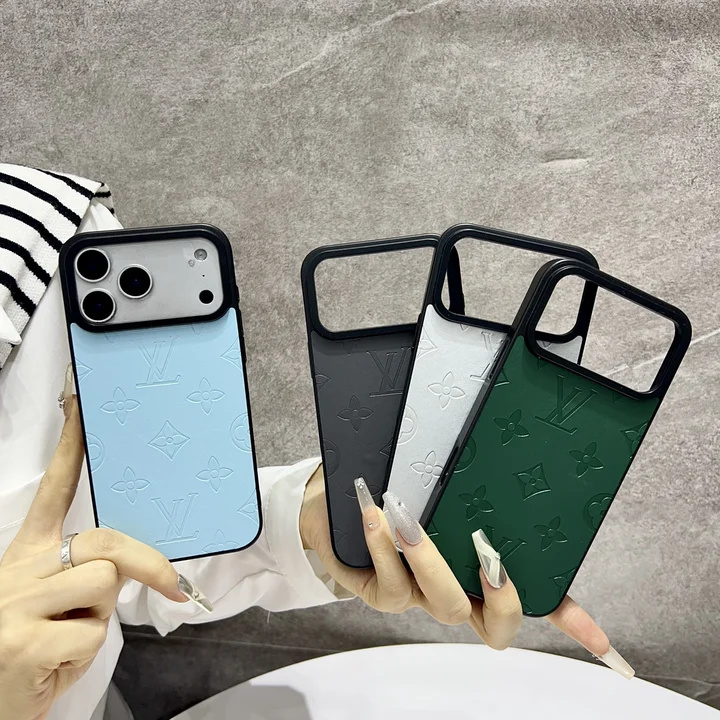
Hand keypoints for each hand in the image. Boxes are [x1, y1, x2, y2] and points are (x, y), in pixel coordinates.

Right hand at [0, 395, 192, 719]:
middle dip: (147, 565)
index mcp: (28, 552)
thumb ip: (84, 570)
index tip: (81, 407)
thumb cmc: (31, 646)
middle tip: (174, 588)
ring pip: (104, 584)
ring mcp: (17, 604)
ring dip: (100, 620)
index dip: (71, 448)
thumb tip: (135, 561)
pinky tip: (55, 662)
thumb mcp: (52, 600)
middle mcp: (20, 568)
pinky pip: (92, 633)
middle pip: (105, 541)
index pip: (55, 489)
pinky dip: (85, 653)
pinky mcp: (24, 642)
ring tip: (68, 638)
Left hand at [300, 467, 633, 676]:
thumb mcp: (438, 484)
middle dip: (503, 597)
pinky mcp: (380, 593)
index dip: (571, 624)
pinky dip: (382, 547)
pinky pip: (390, 585)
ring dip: (430, 561)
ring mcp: (419, 596)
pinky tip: (376, 514)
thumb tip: (507, 449)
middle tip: (489, 555)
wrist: (336, 503)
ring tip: (409, 520)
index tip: (606, 647)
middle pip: (497, 625)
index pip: (534, 600)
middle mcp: (456, 590)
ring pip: (444, 604)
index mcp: (477, 570)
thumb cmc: (398, 488)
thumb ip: (470, 481)